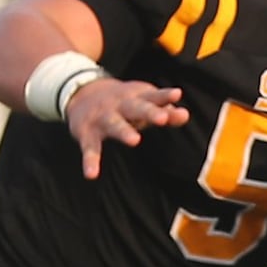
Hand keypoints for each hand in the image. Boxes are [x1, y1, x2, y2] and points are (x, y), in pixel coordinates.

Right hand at [65, 78, 189, 180]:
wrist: (80, 91)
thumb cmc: (124, 103)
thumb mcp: (143, 102)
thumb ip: (165, 111)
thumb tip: (185, 115)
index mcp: (136, 98)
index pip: (153, 97)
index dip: (165, 96)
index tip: (177, 94)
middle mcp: (119, 105)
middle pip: (136, 108)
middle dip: (149, 112)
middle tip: (162, 118)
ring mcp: (103, 118)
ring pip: (114, 124)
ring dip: (123, 131)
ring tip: (134, 140)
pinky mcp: (86, 132)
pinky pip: (90, 147)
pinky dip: (90, 160)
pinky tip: (91, 174)